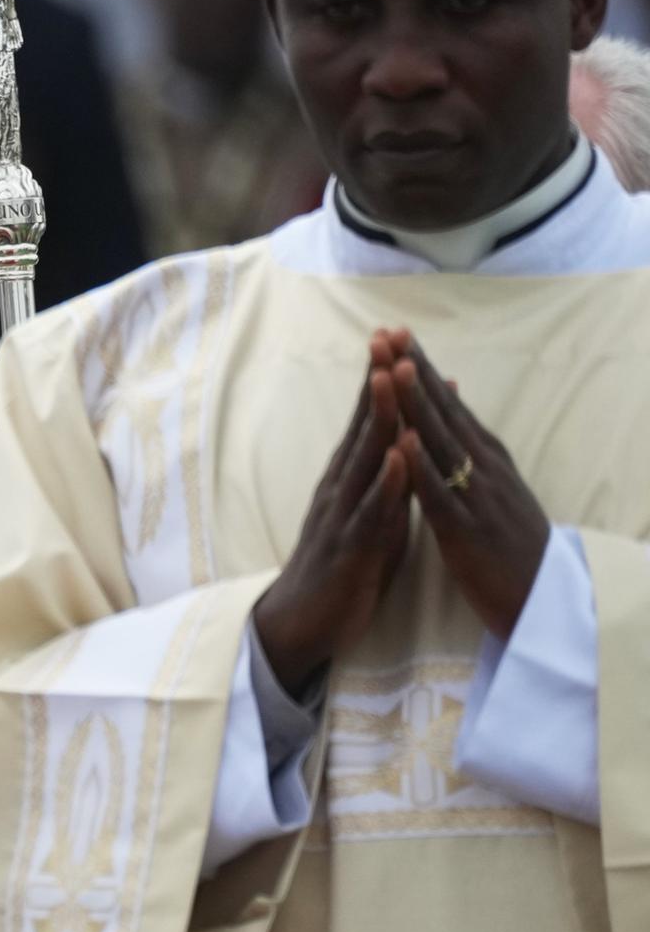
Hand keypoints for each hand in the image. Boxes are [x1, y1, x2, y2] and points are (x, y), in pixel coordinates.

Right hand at [254, 335, 409, 693]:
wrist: (302, 623)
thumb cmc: (343, 571)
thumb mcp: (373, 519)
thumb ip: (390, 486)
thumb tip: (411, 449)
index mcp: (348, 481)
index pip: (368, 422)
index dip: (383, 381)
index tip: (396, 340)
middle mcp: (340, 487)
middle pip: (363, 427)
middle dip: (378, 381)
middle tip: (387, 337)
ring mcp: (342, 514)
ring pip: (364, 459)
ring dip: (379, 417)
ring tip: (392, 378)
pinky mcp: (349, 546)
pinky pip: (372, 509)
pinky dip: (388, 481)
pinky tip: (401, 455)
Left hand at [386, 331, 549, 640]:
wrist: (542, 598)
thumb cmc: (511, 542)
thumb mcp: (493, 486)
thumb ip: (472, 451)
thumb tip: (454, 413)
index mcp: (485, 456)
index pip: (448, 403)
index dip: (421, 368)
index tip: (396, 333)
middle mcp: (483, 467)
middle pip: (443, 411)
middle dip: (413, 371)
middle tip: (389, 332)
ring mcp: (476, 496)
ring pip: (440, 443)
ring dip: (417, 404)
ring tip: (393, 368)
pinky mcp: (466, 530)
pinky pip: (440, 494)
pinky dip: (421, 466)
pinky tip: (403, 441)